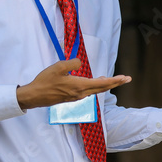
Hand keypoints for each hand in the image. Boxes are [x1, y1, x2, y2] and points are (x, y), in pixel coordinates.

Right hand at [16, 58, 131, 110]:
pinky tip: (95, 83)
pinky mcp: (71, 98)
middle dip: (115, 83)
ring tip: (114, 80)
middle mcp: (80, 93)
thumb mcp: (58, 67)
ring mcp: (76, 97)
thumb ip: (72, 64)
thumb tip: (79, 64)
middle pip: (102, 88)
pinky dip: (96, 87)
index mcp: (79, 86)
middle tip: (127, 79)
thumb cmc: (45, 81)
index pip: (102, 84)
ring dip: (106, 85)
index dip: (115, 80)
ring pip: (95, 91)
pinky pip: (88, 92)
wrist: (34, 96)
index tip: (125, 78)